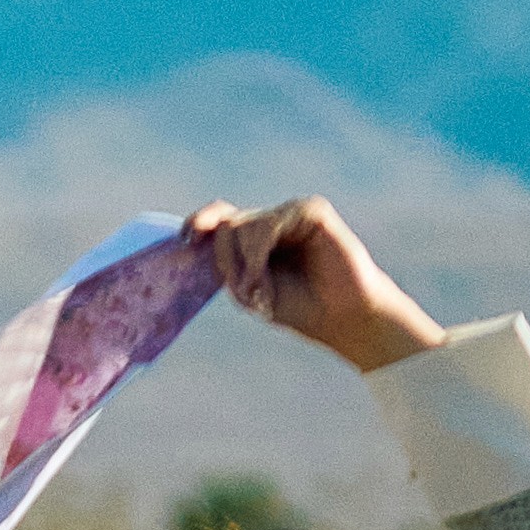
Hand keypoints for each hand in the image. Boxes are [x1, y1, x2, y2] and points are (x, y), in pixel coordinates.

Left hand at [198, 194, 440, 374]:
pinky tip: (264, 276)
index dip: (200, 222)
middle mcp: (273, 221)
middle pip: (227, 225)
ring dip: (243, 263)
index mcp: (258, 238)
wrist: (344, 319)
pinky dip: (258, 252)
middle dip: (226, 261)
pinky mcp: (311, 211)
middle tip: (245, 292)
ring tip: (259, 292)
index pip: (222, 219)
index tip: (185, 238)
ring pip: (242, 225)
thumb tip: (199, 239)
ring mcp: (292, 213)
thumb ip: (227, 264)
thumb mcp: (251, 289)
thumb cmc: (301, 307)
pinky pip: (267, 223)